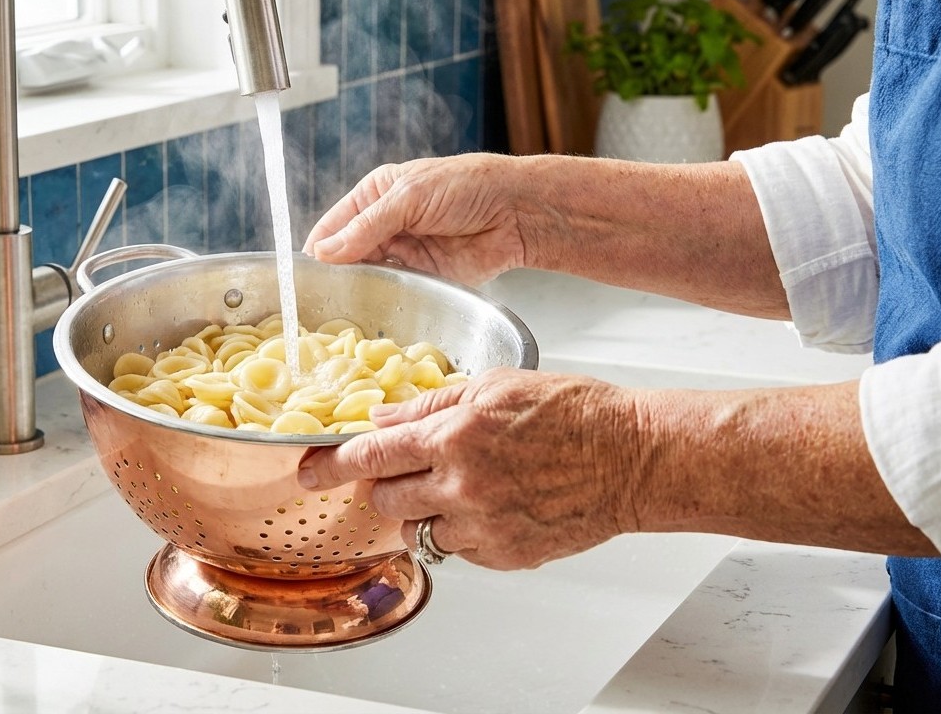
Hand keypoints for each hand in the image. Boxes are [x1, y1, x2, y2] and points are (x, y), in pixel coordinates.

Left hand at [296, 368, 642, 569]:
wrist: (632, 457)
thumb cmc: (574, 413)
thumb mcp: (496, 385)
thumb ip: (432, 403)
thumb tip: (382, 418)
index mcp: (454, 434)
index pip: (371, 455)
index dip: (331, 465)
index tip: (308, 472)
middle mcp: (462, 484)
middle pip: (387, 498)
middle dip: (387, 485)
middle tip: (409, 471)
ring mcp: (483, 525)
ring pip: (420, 529)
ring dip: (426, 510)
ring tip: (463, 486)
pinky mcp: (505, 554)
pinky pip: (459, 551)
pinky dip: (462, 532)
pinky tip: (492, 506)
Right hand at [302, 155, 527, 286]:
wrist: (517, 212)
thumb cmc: (467, 187)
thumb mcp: (410, 198)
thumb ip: (367, 227)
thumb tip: (325, 252)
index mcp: (374, 196)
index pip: (332, 226)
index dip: (317, 251)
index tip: (303, 276)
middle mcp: (383, 225)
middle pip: (346, 256)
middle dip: (336, 274)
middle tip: (320, 298)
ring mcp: (403, 253)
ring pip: (368, 276)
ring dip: (359, 289)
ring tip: (343, 307)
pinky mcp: (422, 278)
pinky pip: (394, 291)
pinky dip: (384, 299)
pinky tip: (374, 308)